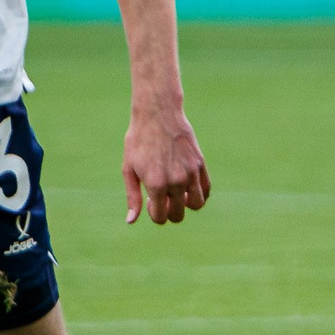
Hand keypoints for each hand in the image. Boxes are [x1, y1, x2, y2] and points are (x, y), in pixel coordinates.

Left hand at [122, 103, 209, 224]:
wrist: (157, 114)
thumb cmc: (139, 140)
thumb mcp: (129, 169)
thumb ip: (133, 197)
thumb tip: (131, 221)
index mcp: (156, 184)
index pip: (161, 217)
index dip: (154, 213)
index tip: (151, 200)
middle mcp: (176, 181)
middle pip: (178, 215)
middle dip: (169, 212)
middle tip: (162, 196)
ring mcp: (190, 173)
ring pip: (197, 205)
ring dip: (186, 205)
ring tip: (177, 193)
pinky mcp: (200, 164)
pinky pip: (206, 189)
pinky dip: (199, 193)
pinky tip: (188, 186)